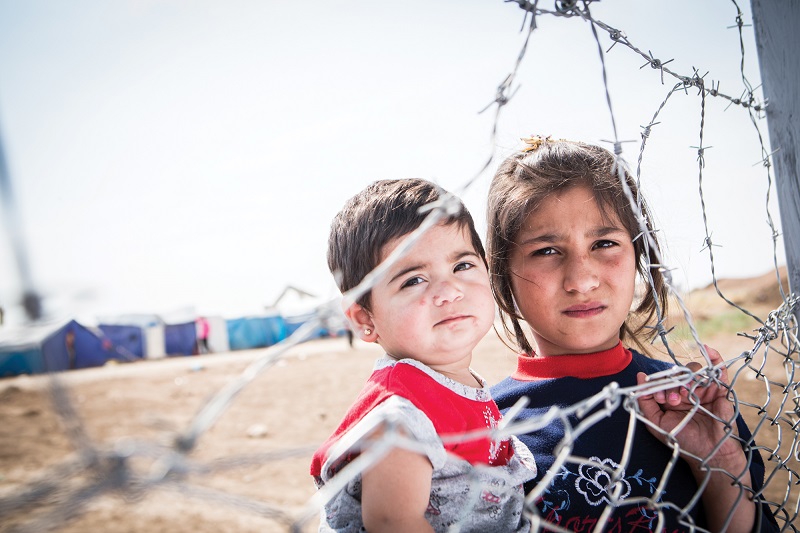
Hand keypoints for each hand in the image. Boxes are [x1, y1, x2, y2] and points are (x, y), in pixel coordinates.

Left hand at [637, 345, 756, 532]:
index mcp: (671, 397)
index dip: (658, 385)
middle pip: (676, 374)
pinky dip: (714, 358)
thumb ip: (645, 402)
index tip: (659, 399)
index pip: (662, 380)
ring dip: (687, 380)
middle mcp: (686, 390)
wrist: (709, 453)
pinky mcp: (720, 390)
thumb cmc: (683, 440)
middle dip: (671, 384)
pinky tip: (707, 350)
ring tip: (686, 396)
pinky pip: (718, 370)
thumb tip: (639, 377)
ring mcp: (703, 389)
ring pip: (693, 371)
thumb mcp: (656, 422)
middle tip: (672, 400)